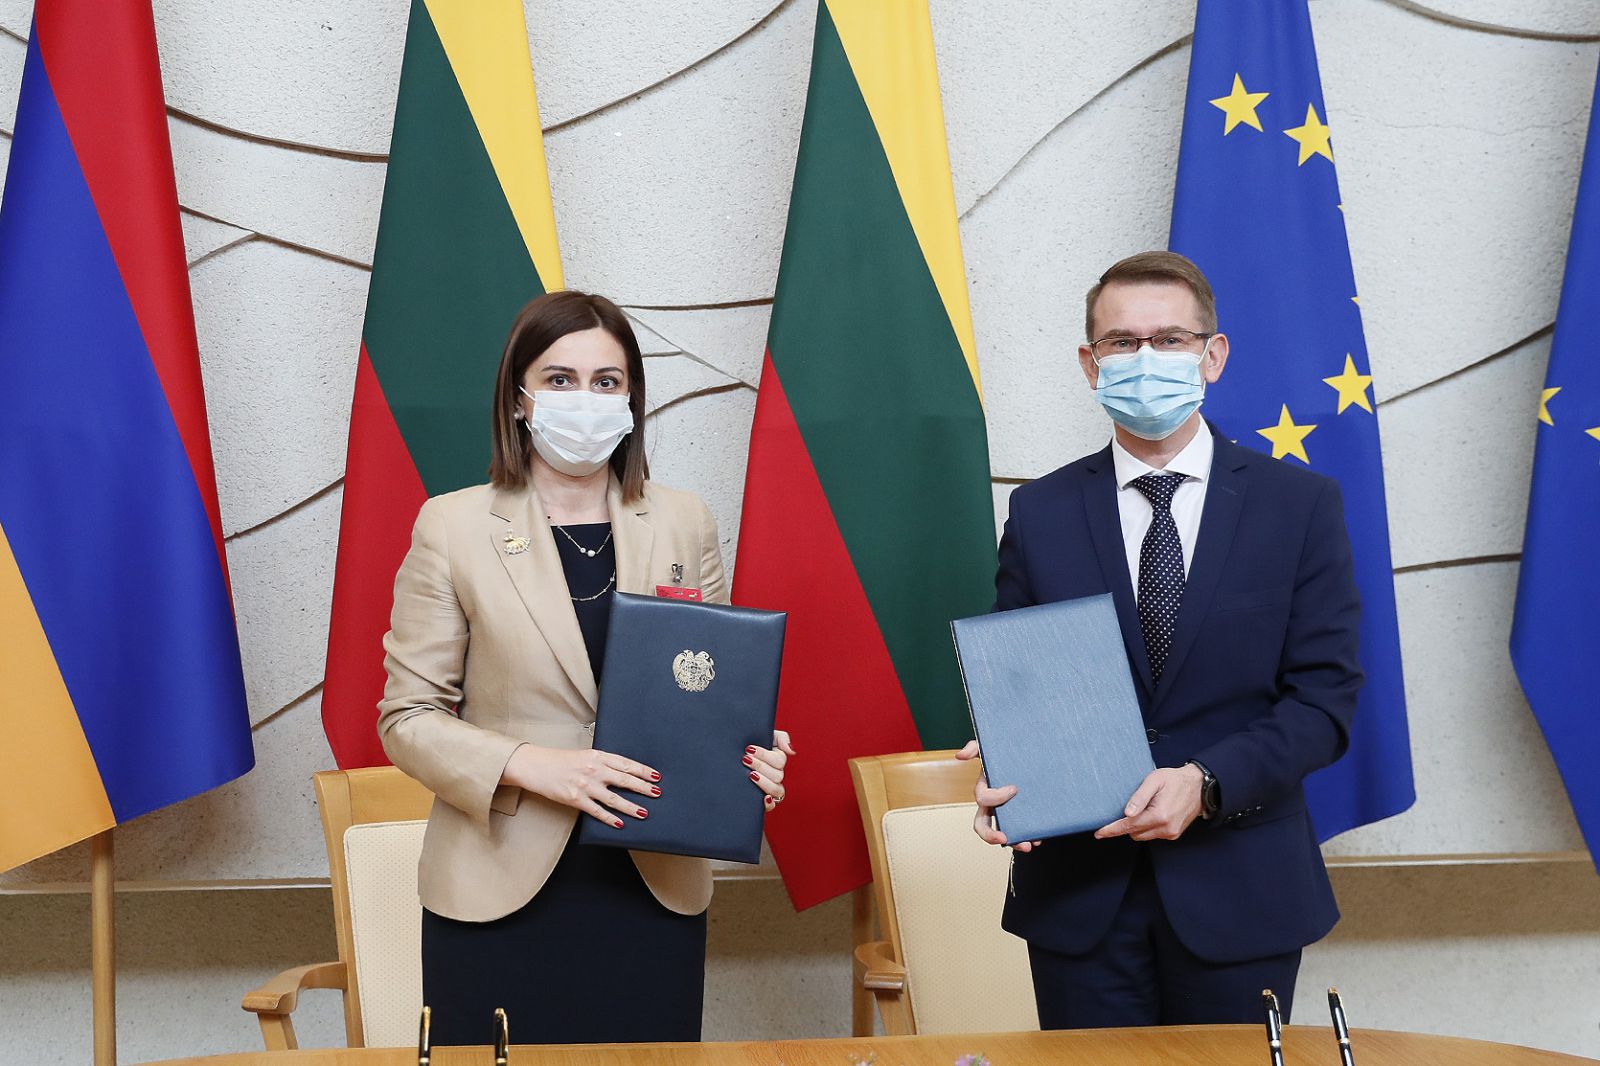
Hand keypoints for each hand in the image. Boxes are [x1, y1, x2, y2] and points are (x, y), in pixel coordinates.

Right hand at [504, 744, 658, 828]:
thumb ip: (602, 762)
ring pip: (614, 798)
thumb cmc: (560, 760)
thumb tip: (621, 771)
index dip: (643, 770)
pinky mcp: (576, 799)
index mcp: (598, 756)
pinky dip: (610, 818)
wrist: (536, 766)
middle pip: (625, 780)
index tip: (656, 776)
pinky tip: (620, 824)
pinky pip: (597, 811)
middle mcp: (594, 770)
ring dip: (631, 807)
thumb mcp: (585, 754)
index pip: (626, 764)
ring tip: (644, 813)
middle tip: (657, 793)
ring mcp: (585, 785)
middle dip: (644, 788)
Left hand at [747, 730, 794, 810]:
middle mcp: (776, 775)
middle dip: (760, 766)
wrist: (732, 756)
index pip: (779, 761)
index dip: (765, 756)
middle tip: (745, 759)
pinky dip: (769, 803)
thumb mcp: (767, 736)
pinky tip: (763, 797)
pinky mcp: (763, 800)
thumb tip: (792, 752)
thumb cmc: (750, 746)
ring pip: (776, 790)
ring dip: (764, 782)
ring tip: (750, 775)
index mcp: (778, 761)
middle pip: (778, 775)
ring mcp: (770, 788)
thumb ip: (782, 739)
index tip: (749, 749)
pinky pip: (772, 806)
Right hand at [956, 740, 1041, 851]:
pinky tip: (1039, 838)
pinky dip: (1029, 837)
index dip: (996, 797)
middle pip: (982, 826)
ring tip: (1029, 845)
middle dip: (991, 835)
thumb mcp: (989, 749)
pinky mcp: (1020, 818)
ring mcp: (1006, 814)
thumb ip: (975, 747)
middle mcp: (992, 806)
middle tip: (1004, 838)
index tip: (1014, 789)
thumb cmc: (1005, 756)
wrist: (1030, 759)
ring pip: (1003, 834)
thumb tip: (959, 755)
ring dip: (1014, 842)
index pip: (982, 799)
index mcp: (985, 791)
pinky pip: (1020, 832)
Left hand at [1094, 764, 1203, 841]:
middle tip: (1124, 810)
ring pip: (1143, 836)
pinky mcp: (1174, 834)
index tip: (1099, 833)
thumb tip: (1127, 813)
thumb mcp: (1154, 780)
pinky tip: (1151, 813)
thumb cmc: (1176, 780)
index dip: (1112, 829)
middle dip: (1125, 825)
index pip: (1129, 826)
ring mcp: (1171, 833)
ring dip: (1137, 826)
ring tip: (1143, 808)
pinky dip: (1147, 827)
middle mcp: (1166, 828)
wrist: (1199, 786)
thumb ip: (1139, 797)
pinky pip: (1153, 835)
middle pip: (1134, 833)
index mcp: (1159, 815)